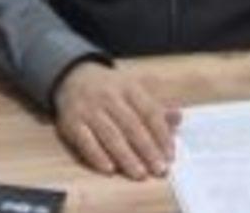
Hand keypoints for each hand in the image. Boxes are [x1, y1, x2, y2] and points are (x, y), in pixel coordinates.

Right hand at [53, 61, 180, 179]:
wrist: (72, 76)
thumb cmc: (110, 89)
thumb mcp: (133, 90)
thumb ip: (155, 107)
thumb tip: (178, 118)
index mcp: (129, 87)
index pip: (149, 112)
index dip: (161, 134)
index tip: (170, 155)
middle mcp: (109, 97)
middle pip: (131, 125)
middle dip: (147, 149)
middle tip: (159, 169)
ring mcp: (89, 109)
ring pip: (110, 135)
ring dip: (126, 156)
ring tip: (139, 173)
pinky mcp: (71, 122)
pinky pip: (85, 141)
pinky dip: (97, 155)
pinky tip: (110, 169)